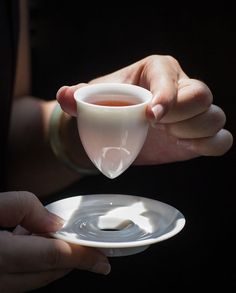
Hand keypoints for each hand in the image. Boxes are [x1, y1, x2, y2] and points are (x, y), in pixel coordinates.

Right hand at [0, 192, 109, 291]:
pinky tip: (28, 243)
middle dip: (72, 257)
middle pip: (49, 271)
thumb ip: (24, 207)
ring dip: (52, 259)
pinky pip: (23, 279)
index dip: (82, 256)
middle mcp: (1, 279)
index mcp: (1, 255)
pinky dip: (34, 263)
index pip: (52, 256)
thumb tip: (54, 221)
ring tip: (45, 234)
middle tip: (82, 242)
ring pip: (38, 278)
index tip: (102, 260)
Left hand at [56, 55, 232, 164]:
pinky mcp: (199, 134)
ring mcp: (193, 113)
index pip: (171, 78)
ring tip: (169, 137)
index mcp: (158, 71)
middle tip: (156, 127)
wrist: (117, 128)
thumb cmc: (108, 107)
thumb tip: (65, 95)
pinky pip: (221, 140)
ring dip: (194, 132)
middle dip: (181, 115)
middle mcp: (181, 87)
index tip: (150, 117)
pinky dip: (210, 145)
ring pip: (215, 117)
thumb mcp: (92, 100)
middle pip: (202, 95)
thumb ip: (77, 98)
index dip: (166, 97)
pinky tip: (186, 147)